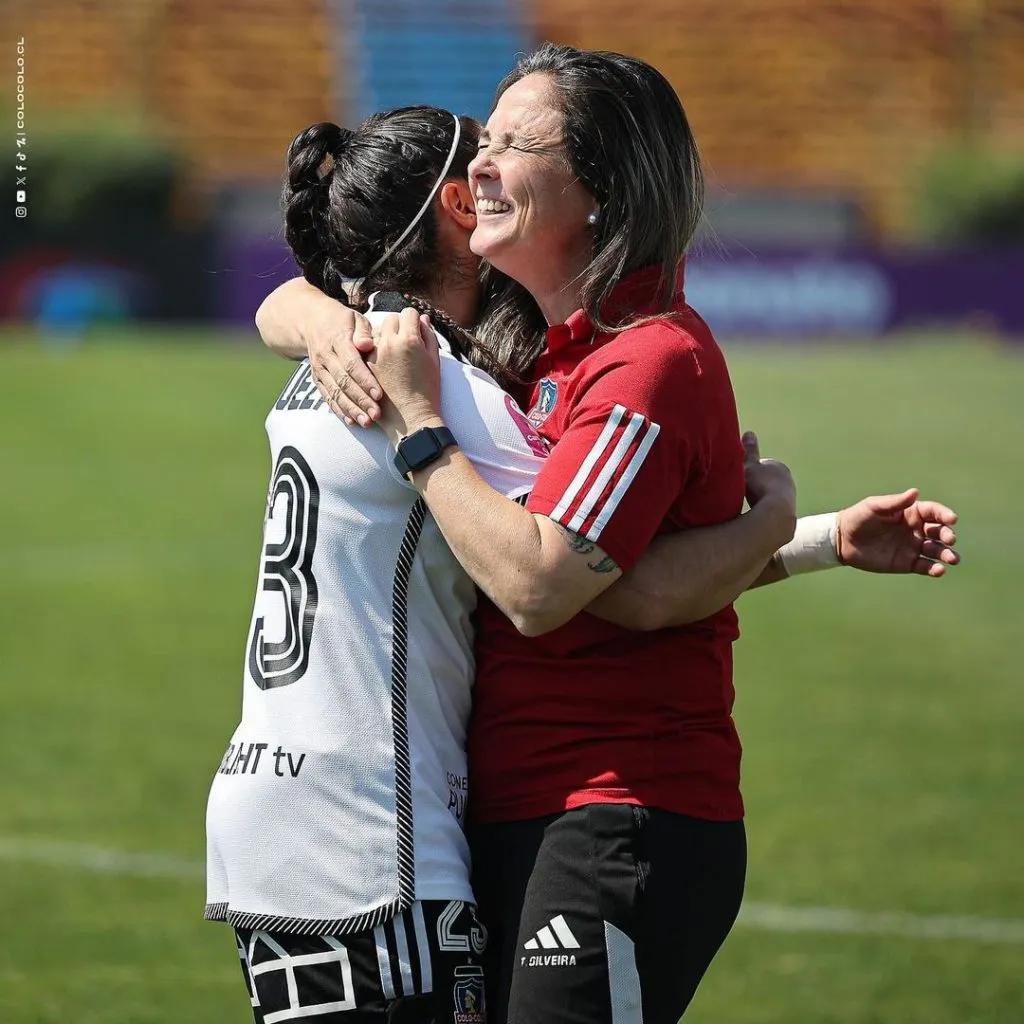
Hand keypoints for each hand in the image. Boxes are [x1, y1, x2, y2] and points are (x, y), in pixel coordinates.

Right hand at [305, 304, 381, 425]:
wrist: (312, 322)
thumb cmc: (343, 321)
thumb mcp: (355, 319)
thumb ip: (363, 331)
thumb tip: (367, 345)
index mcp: (337, 340)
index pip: (351, 363)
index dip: (365, 380)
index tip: (379, 394)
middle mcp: (326, 357)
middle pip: (343, 382)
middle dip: (360, 400)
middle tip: (377, 414)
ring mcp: (320, 369)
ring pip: (335, 393)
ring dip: (351, 409)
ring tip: (367, 422)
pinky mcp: (317, 379)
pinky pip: (327, 397)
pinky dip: (339, 410)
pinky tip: (352, 421)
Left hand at [370, 309, 442, 442]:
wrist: (410, 418)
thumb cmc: (427, 391)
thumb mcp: (434, 361)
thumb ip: (428, 336)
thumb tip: (422, 319)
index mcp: (410, 339)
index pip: (408, 313)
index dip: (414, 320)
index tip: (416, 329)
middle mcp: (389, 343)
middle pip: (391, 319)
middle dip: (398, 326)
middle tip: (405, 341)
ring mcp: (374, 354)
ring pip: (376, 332)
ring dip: (384, 337)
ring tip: (394, 354)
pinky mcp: (364, 366)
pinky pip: (367, 348)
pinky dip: (374, 350)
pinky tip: (383, 363)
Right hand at [742, 431, 796, 548]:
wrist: (775, 514)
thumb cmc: (759, 486)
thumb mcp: (748, 465)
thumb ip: (749, 450)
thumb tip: (749, 432)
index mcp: (779, 467)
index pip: (759, 466)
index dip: (746, 472)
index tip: (738, 479)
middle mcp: (787, 481)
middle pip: (764, 482)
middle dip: (753, 486)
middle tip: (739, 493)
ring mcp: (789, 498)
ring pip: (767, 497)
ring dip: (758, 500)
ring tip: (747, 506)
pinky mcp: (787, 515)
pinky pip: (770, 511)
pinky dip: (762, 512)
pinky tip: (754, 517)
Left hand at [836, 489, 959, 576]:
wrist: (843, 540)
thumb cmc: (858, 518)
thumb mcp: (874, 506)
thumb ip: (895, 502)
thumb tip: (915, 492)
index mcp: (911, 513)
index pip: (934, 512)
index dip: (944, 515)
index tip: (952, 520)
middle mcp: (916, 529)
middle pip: (939, 532)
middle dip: (948, 535)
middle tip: (950, 539)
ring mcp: (913, 547)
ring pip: (936, 550)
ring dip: (947, 554)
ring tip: (952, 559)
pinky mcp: (907, 563)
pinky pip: (925, 566)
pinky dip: (934, 569)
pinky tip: (938, 570)